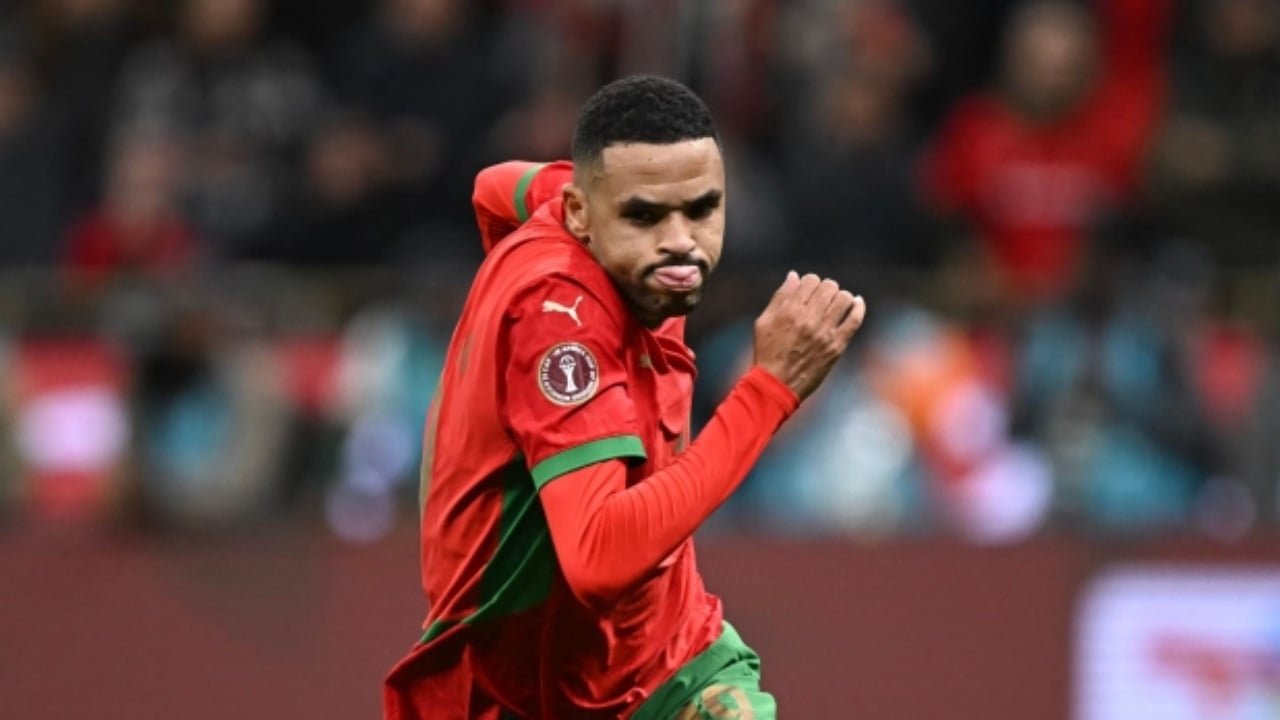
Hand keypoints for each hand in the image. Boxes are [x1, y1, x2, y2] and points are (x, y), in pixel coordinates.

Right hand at [752, 271, 866, 400]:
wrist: (776, 385)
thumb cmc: (767, 352)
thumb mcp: (764, 322)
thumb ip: (779, 297)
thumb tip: (794, 276)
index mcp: (789, 311)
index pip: (810, 280)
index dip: (810, 282)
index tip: (808, 292)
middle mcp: (809, 319)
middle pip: (829, 287)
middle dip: (825, 289)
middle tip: (821, 299)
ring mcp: (824, 333)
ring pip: (844, 298)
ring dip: (840, 297)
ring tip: (835, 304)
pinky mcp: (836, 346)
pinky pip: (855, 320)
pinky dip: (859, 307)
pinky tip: (856, 303)